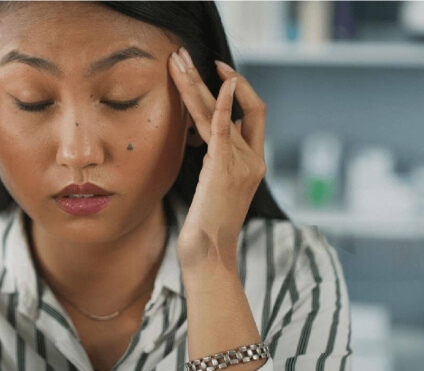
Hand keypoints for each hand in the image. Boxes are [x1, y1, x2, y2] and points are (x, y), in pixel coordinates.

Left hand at [168, 48, 266, 275]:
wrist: (208, 253)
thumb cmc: (206, 227)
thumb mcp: (214, 189)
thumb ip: (215, 164)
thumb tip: (200, 144)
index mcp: (252, 163)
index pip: (253, 116)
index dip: (239, 91)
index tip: (216, 74)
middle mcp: (252, 159)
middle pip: (240, 105)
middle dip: (213, 78)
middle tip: (185, 55)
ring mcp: (242, 163)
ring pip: (221, 111)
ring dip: (197, 83)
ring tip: (178, 60)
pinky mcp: (224, 168)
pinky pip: (226, 127)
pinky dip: (224, 102)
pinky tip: (220, 80)